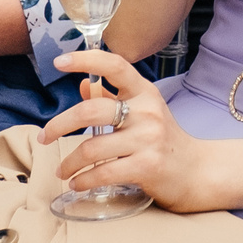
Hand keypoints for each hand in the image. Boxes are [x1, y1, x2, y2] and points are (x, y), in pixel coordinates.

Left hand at [42, 48, 219, 210]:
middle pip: (91, 112)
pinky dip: (84, 180)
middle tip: (45, 137)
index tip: (59, 61)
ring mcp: (148, 140)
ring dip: (69, 162)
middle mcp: (147, 112)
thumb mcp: (142, 113)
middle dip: (60, 125)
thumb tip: (83, 85)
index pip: (115, 66)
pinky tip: (78, 183)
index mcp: (145, 93)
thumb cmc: (164, 140)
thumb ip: (112, 100)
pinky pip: (104, 173)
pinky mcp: (147, 166)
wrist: (196, 172)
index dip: (86, 60)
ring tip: (63, 171)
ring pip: (92, 148)